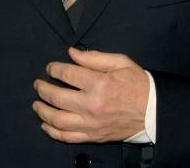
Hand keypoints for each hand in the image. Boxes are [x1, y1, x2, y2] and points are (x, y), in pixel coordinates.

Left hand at [32, 46, 148, 142]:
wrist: (152, 111)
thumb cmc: (136, 83)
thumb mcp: (119, 61)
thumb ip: (94, 57)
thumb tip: (72, 53)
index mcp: (99, 84)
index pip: (67, 75)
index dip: (54, 69)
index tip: (50, 67)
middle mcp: (92, 105)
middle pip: (58, 98)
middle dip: (43, 89)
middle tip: (38, 84)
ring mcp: (91, 124)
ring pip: (58, 120)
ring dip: (43, 111)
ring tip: (37, 103)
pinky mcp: (93, 136)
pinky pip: (67, 137)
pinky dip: (53, 132)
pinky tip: (46, 124)